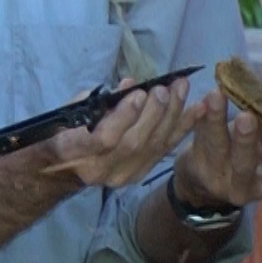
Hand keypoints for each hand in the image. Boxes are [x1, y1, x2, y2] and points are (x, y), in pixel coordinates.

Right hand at [47, 77, 201, 187]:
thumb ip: (98, 100)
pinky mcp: (137, 175)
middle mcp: (100, 169)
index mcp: (75, 151)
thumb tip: (128, 86)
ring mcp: (121, 176)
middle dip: (154, 113)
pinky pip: (163, 151)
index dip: (125, 116)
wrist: (64, 168)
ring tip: (181, 90)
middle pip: (134, 143)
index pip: (104, 138)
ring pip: (152, 147)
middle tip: (165, 88)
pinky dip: (181, 129)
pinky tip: (197, 110)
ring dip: (172, 117)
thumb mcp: (71, 111)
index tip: (139, 93)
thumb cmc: (64, 130)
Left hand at [171, 90, 261, 209]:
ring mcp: (218, 179)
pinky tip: (199, 102)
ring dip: (216, 120)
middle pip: (246, 165)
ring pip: (217, 149)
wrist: (204, 181)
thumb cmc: (244, 154)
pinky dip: (198, 119)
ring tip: (216, 95)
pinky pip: (198, 139)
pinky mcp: (195, 167)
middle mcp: (246, 185)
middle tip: (246, 116)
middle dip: (245, 141)